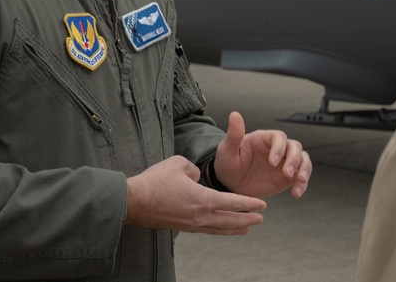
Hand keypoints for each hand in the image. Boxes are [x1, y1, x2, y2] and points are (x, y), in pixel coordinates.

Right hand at [124, 155, 266, 234]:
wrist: (134, 201)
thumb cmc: (155, 181)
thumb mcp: (179, 164)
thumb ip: (195, 169)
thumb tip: (197, 177)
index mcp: (202, 199)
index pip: (233, 202)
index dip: (249, 203)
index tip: (262, 204)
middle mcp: (200, 215)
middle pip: (230, 220)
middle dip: (247, 219)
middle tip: (261, 218)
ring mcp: (192, 223)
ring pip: (219, 229)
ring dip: (235, 228)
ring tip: (248, 229)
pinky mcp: (183, 227)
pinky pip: (208, 230)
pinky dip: (220, 231)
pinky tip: (223, 230)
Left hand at [213, 112, 311, 198]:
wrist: (230, 183)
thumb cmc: (228, 162)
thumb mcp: (227, 150)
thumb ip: (234, 134)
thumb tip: (234, 114)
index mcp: (264, 138)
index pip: (278, 137)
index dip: (279, 148)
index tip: (272, 162)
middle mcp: (277, 149)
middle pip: (295, 146)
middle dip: (295, 159)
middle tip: (287, 173)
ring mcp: (284, 162)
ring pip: (303, 159)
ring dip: (304, 169)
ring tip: (300, 181)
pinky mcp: (287, 177)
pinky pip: (300, 178)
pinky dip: (302, 184)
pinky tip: (296, 193)